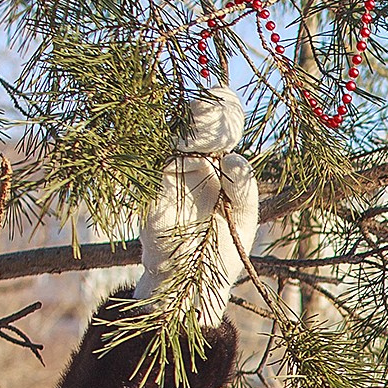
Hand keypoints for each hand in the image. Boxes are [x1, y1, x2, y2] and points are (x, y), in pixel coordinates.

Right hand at [136, 88, 259, 329]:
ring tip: (200, 127)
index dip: (220, 106)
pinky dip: (153, 151)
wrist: (193, 289)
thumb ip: (244, 188)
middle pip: (189, 122)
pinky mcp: (148, 199)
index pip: (216, 123)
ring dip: (183, 128)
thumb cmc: (221, 249)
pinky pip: (144, 169)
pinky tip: (169, 144)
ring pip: (165, 139)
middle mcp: (187, 163)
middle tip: (213, 105)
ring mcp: (163, 179)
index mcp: (215, 162)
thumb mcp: (244, 217)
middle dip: (202, 110)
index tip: (225, 98)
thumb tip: (235, 160)